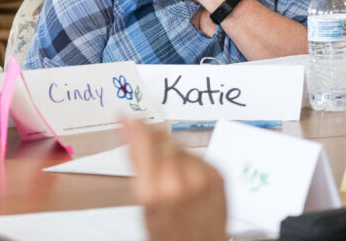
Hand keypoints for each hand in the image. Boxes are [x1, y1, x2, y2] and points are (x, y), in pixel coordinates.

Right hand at [124, 119, 226, 240]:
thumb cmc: (169, 231)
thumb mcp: (143, 200)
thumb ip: (137, 161)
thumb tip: (128, 127)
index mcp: (153, 191)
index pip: (143, 140)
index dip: (134, 126)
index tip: (127, 116)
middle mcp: (179, 182)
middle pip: (161, 139)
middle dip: (151, 138)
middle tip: (145, 142)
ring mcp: (202, 178)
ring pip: (178, 144)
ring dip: (170, 150)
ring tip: (168, 172)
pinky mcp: (217, 174)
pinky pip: (195, 153)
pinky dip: (187, 159)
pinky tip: (185, 176)